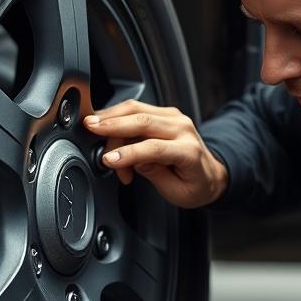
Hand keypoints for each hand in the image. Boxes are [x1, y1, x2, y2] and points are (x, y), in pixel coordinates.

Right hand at [83, 100, 227, 208]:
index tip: (108, 159)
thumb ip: (155, 174)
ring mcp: (174, 117)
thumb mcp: (176, 192)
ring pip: (137, 109)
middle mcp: (182, 129)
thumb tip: (133, 160)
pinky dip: (118, 115)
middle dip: (113, 124)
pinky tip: (105, 123)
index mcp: (189, 152)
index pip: (154, 148)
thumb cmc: (194, 186)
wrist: (210, 174)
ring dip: (111, 116)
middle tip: (91, 129)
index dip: (128, 153)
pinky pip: (138, 108)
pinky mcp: (164, 113)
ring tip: (92, 126)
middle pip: (143, 121)